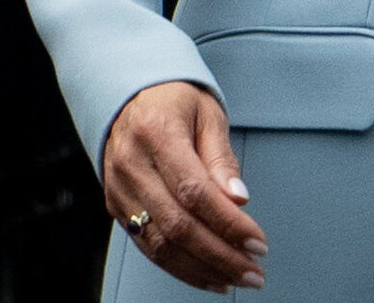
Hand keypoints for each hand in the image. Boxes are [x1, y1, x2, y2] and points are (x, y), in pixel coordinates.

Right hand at [104, 81, 268, 293]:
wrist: (131, 95)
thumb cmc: (173, 100)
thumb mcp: (207, 114)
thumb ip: (222, 158)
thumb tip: (239, 200)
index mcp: (157, 132)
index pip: (194, 191)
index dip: (228, 223)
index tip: (257, 241)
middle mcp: (132, 164)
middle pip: (178, 225)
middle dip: (220, 255)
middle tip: (253, 272)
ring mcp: (120, 188)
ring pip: (161, 245)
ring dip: (202, 270)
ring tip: (234, 278)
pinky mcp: (116, 206)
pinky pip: (148, 246)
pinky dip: (180, 266)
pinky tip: (206, 273)